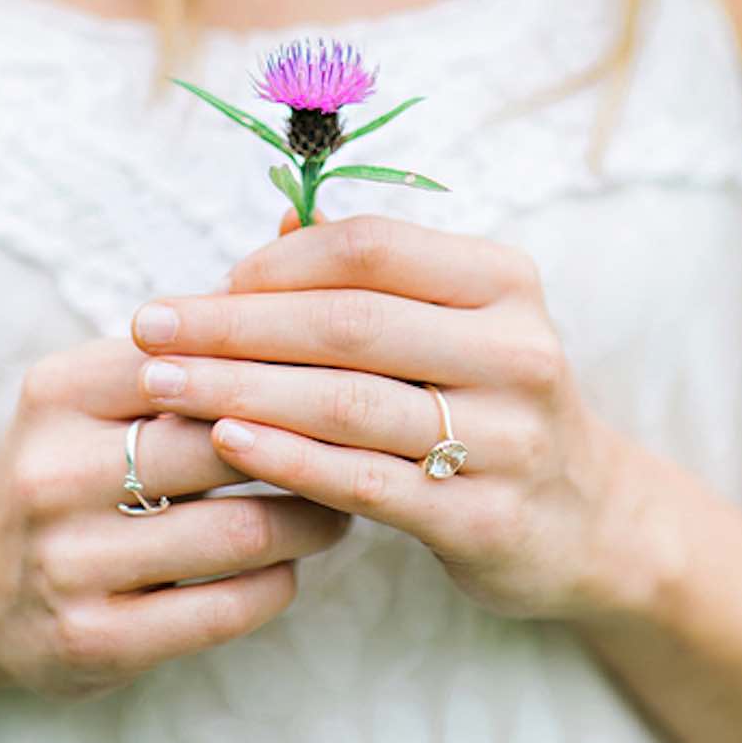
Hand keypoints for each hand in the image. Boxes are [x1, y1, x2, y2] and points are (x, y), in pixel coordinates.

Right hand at [0, 335, 350, 697]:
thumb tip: (300, 230)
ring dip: (312, 516)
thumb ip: (192, 334)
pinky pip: (227, 607)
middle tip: (363, 437)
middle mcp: (53, 473)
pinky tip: (292, 561)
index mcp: (59, 392)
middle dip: (309, 439)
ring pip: (241, 531)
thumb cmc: (70, 464)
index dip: (283, 360)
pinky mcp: (94, 642)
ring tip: (341, 500)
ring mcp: (69, 564)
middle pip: (225, 443)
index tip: (348, 363)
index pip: (196, 359)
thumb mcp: (99, 389)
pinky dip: (279, 580)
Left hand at [130, 211, 641, 624]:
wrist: (589, 521)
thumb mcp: (457, 321)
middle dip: (235, 323)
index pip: (372, 247)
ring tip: (165, 385)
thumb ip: (375, 275)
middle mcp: (516, 350)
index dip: (279, 260)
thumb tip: (277, 221)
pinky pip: (366, 481)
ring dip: (241, 389)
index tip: (210, 281)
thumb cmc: (487, 401)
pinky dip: (288, 458)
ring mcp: (507, 438)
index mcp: (503, 281)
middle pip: (349, 322)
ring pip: (348, 402)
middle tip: (152, 328)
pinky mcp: (484, 518)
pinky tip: (226, 441)